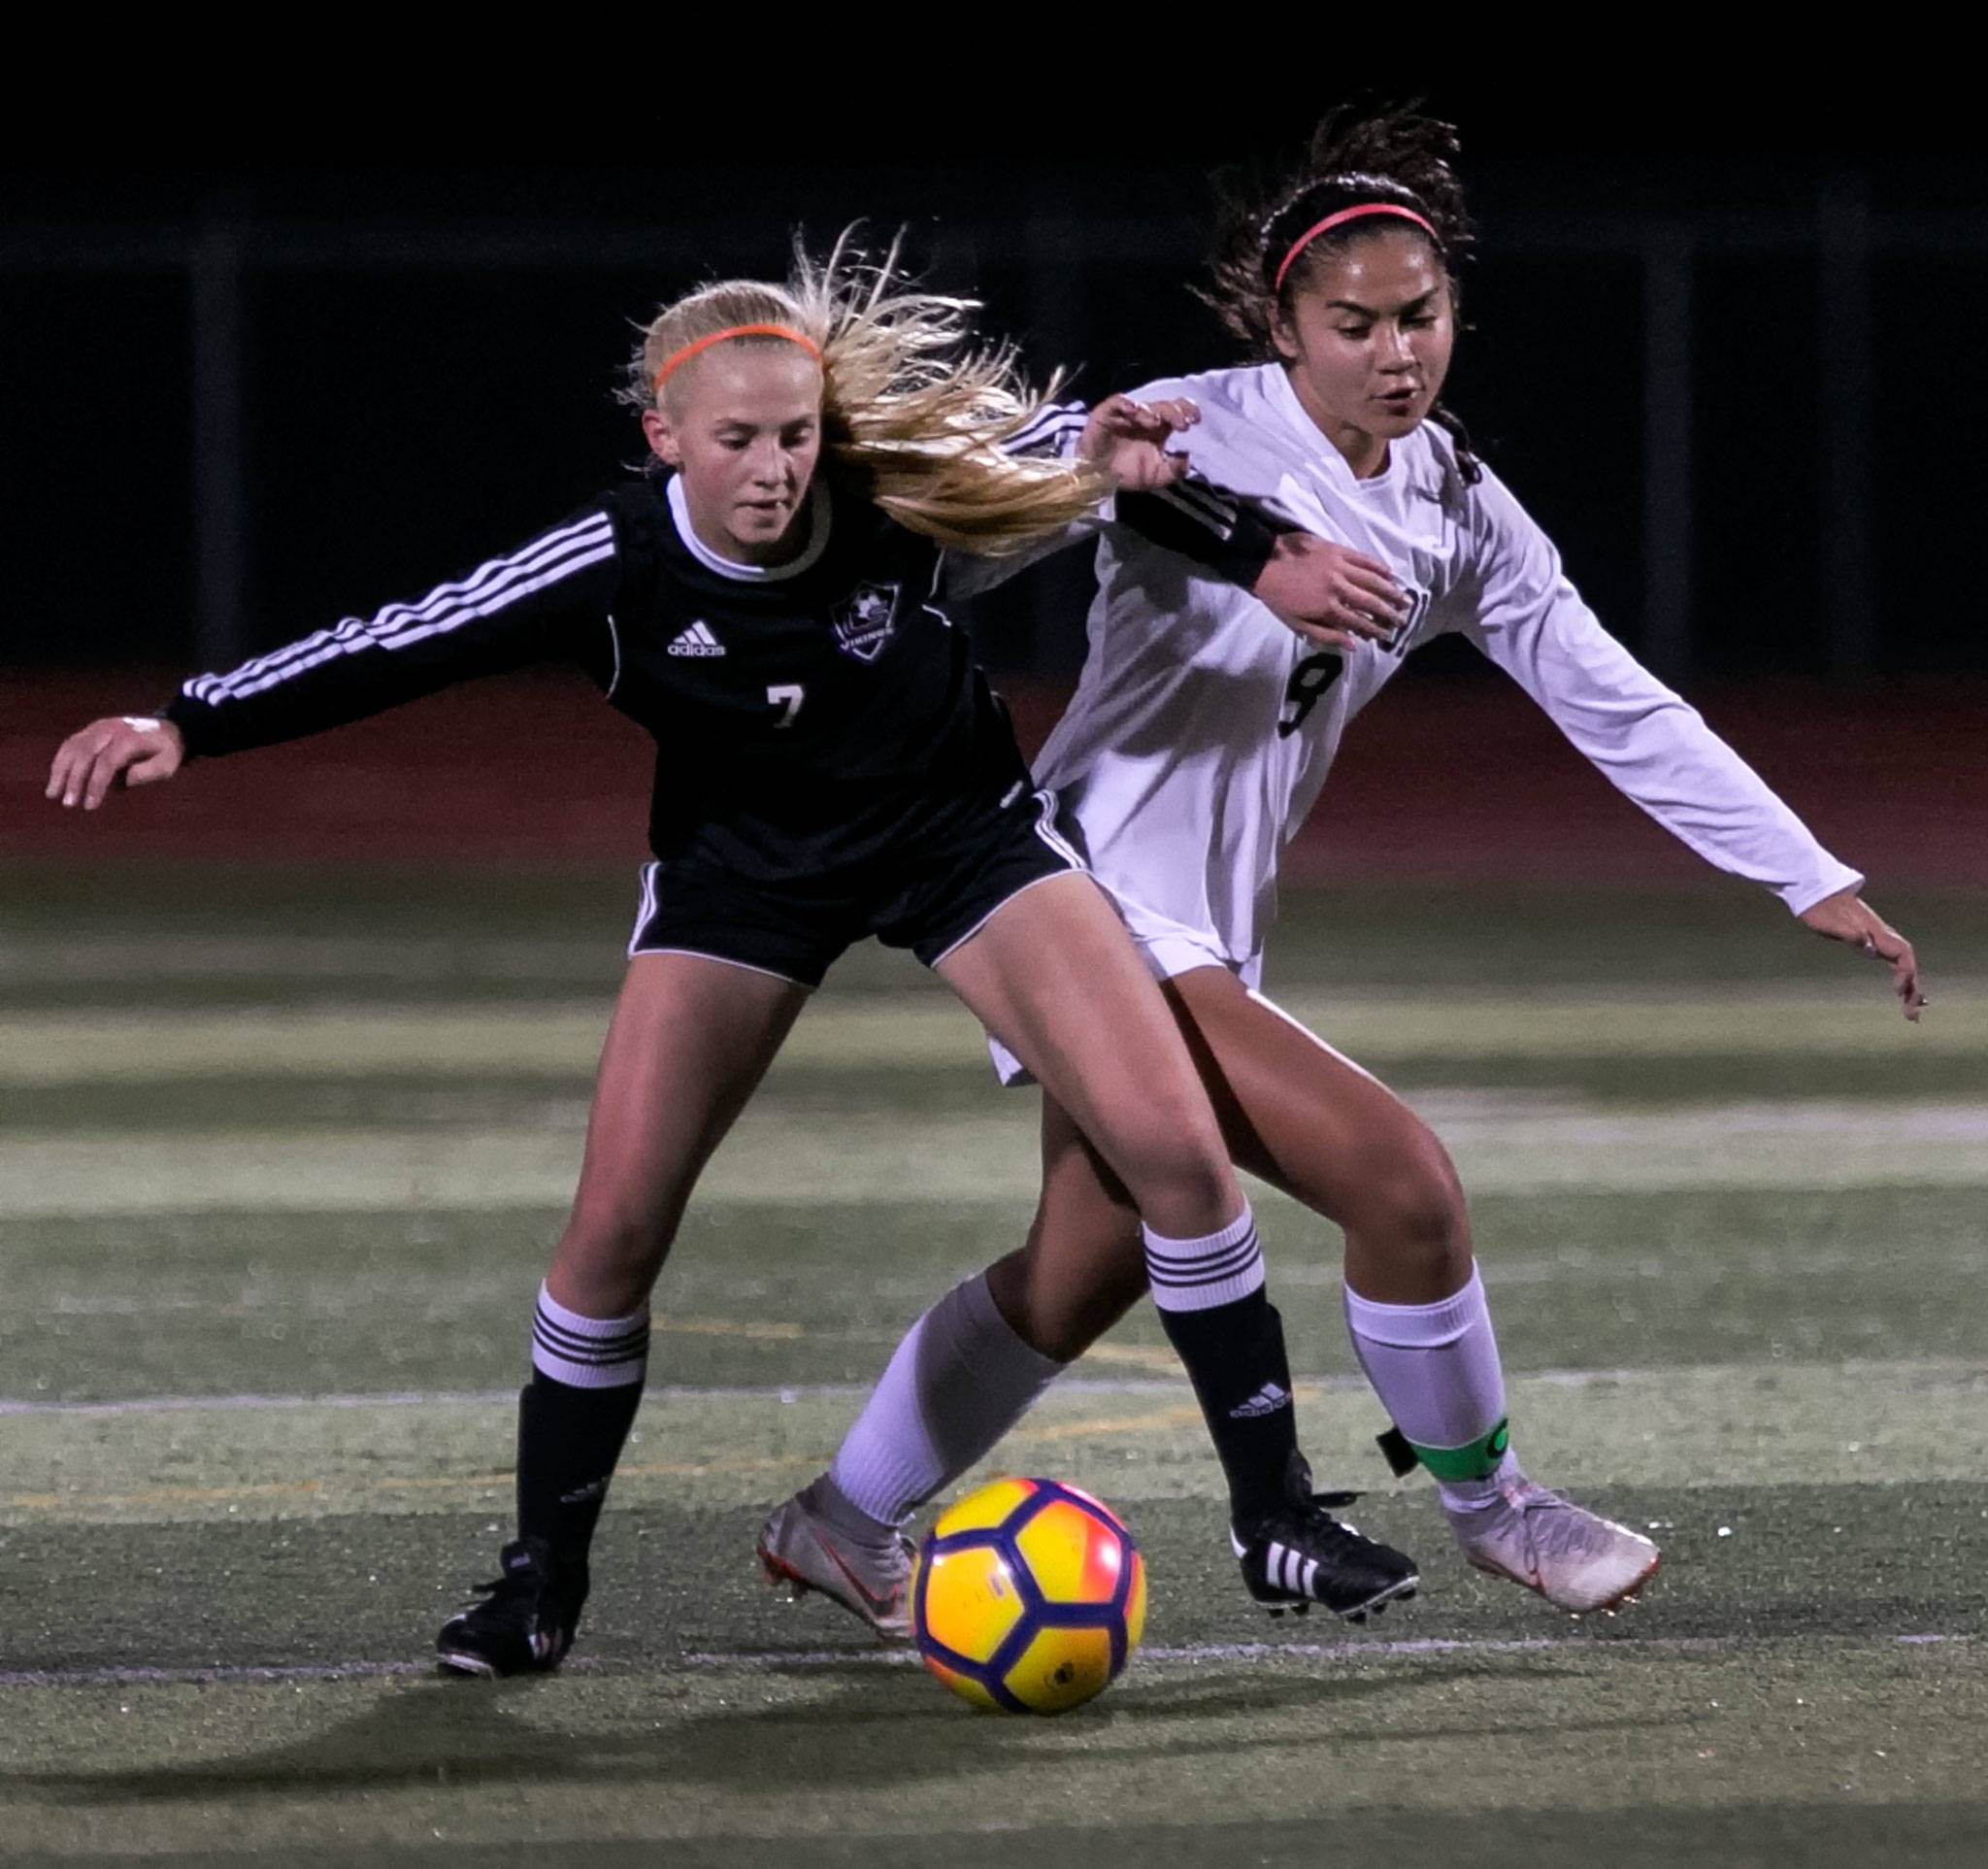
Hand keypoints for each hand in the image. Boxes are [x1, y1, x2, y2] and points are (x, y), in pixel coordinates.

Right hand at [46, 715, 185, 809]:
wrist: (168, 728)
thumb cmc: (168, 752)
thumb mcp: (167, 765)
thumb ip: (145, 774)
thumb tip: (119, 783)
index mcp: (130, 738)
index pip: (107, 762)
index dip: (96, 784)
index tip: (90, 805)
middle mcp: (111, 729)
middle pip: (84, 753)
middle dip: (73, 779)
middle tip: (67, 803)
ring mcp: (99, 727)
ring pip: (72, 746)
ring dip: (60, 771)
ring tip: (52, 793)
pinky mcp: (92, 729)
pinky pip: (72, 744)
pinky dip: (62, 761)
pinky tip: (57, 779)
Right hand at [1077, 395, 1197, 490]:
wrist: (1097, 479)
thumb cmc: (1128, 474)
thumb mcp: (1157, 477)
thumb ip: (1175, 470)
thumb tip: (1188, 457)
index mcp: (1160, 429)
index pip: (1177, 413)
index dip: (1187, 411)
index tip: (1195, 420)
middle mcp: (1145, 418)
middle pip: (1163, 406)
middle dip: (1174, 411)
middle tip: (1181, 424)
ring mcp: (1126, 415)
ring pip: (1143, 404)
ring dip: (1151, 411)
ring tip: (1156, 422)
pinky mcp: (1107, 413)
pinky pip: (1117, 403)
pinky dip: (1126, 404)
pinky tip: (1133, 410)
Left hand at [1251, 532, 1411, 651]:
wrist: (1263, 562)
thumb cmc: (1278, 597)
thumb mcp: (1296, 624)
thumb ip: (1326, 635)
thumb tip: (1353, 645)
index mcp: (1327, 608)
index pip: (1359, 622)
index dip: (1375, 630)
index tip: (1388, 635)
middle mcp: (1338, 588)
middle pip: (1371, 602)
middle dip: (1389, 612)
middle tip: (1403, 619)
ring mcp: (1339, 567)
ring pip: (1372, 580)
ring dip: (1391, 591)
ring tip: (1405, 598)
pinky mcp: (1337, 549)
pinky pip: (1363, 558)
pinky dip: (1378, 566)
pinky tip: (1390, 573)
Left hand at [1797, 887, 1925, 1021]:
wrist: (1818, 894)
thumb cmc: (1821, 909)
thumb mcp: (1831, 922)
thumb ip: (1850, 933)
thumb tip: (1869, 948)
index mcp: (1877, 932)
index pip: (1903, 954)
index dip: (1905, 973)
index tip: (1897, 992)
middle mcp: (1883, 936)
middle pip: (1907, 964)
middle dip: (1912, 989)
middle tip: (1911, 1016)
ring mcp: (1879, 940)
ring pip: (1902, 966)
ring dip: (1909, 988)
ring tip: (1911, 1014)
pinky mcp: (1872, 943)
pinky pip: (1893, 963)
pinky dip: (1900, 979)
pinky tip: (1901, 994)